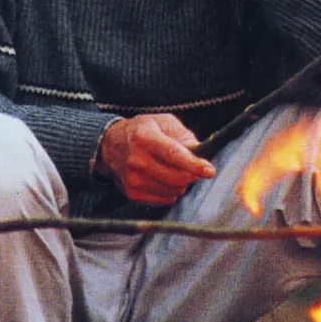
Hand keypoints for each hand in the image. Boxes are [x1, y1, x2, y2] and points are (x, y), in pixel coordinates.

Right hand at [95, 114, 215, 204]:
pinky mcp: (132, 193)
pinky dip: (170, 191)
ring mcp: (133, 179)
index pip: (174, 154)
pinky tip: (163, 178)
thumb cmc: (142, 131)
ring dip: (181, 183)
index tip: (209, 171)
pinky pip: (164, 199)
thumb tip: (200, 152)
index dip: (194, 164)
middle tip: (193, 168)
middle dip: (191, 174)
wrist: (110, 145)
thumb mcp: (162, 122)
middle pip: (176, 177)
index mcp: (145, 137)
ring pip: (173, 190)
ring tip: (173, 170)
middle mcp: (136, 159)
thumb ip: (183, 135)